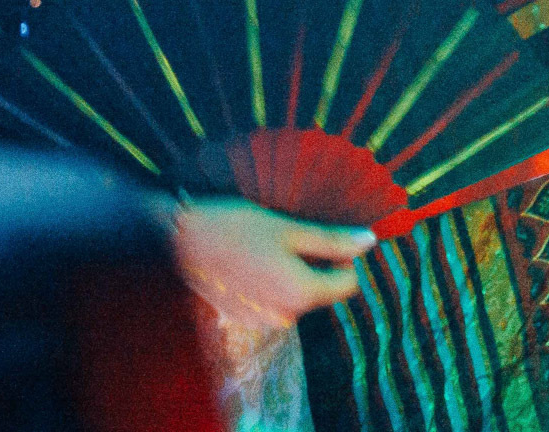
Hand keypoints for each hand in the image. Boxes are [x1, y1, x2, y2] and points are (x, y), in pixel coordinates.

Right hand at [171, 198, 374, 327]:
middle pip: (322, 292)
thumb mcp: (289, 228)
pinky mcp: (243, 318)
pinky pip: (273, 302)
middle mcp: (285, 317)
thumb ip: (333, 239)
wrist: (177, 241)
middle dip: (316, 265)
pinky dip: (270, 283)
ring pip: (297, 296)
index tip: (325, 238)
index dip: (344, 259)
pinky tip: (249, 261)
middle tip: (291, 235)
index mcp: (301, 293)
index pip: (348, 285)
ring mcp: (262, 321)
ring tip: (265, 246)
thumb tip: (371, 241)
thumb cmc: (236, 227)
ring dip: (293, 274)